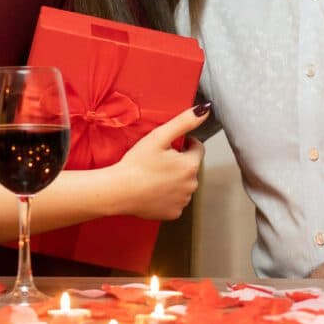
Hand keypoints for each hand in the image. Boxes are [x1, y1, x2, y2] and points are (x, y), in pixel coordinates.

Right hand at [110, 104, 207, 220]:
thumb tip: (204, 110)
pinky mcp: (173, 213)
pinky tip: (154, 189)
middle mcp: (192, 185)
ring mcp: (183, 201)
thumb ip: (183, 122)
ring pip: (183, 184)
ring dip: (174, 178)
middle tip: (158, 160)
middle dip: (179, 162)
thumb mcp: (159, 137)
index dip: (184, 143)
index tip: (168, 145)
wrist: (119, 191)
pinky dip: (168, 195)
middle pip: (190, 167)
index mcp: (190, 165)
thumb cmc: (136, 164)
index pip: (197, 148)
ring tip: (154, 174)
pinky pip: (175, 200)